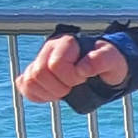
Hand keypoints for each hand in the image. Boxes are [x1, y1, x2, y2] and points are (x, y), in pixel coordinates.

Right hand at [14, 34, 128, 103]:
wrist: (103, 68)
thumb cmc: (108, 63)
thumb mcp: (113, 60)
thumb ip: (102, 60)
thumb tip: (82, 68)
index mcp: (66, 42)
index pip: (55, 65)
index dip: (70, 78)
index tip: (83, 79)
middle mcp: (49, 48)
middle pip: (38, 73)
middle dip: (58, 87)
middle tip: (73, 87)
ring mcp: (40, 60)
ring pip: (29, 80)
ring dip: (48, 92)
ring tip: (64, 90)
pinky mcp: (34, 73)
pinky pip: (24, 86)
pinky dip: (37, 95)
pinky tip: (52, 94)